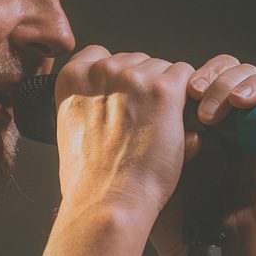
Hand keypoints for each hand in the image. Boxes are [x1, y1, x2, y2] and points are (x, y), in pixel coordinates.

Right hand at [40, 45, 196, 255]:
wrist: (109, 201)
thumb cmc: (89, 179)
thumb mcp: (71, 128)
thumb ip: (87, 101)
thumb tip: (112, 98)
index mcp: (71, 77)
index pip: (100, 54)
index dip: (117, 78)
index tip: (121, 99)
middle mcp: (102, 70)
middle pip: (135, 60)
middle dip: (143, 85)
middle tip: (143, 120)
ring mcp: (134, 77)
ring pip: (162, 67)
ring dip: (165, 91)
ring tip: (158, 126)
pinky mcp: (164, 90)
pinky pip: (184, 75)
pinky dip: (185, 95)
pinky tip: (177, 121)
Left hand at [150, 56, 255, 255]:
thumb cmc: (173, 218)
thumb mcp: (158, 166)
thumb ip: (159, 130)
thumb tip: (159, 88)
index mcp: (204, 125)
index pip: (211, 77)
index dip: (200, 74)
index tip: (181, 88)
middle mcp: (234, 127)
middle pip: (237, 75)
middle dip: (221, 78)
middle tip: (200, 97)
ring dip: (248, 85)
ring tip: (228, 104)